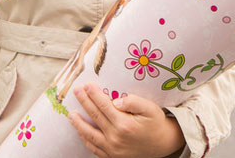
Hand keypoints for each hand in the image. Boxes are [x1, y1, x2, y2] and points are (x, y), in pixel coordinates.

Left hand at [69, 82, 185, 157]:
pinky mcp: (112, 157)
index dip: (94, 94)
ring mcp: (112, 149)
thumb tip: (116, 100)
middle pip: (95, 116)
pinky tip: (81, 132)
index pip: (104, 105)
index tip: (86, 85)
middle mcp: (116, 138)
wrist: (163, 144)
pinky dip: (86, 140)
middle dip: (84, 102)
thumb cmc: (156, 123)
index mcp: (124, 124)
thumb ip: (134, 102)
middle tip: (76, 91)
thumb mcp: (150, 108)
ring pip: (90, 134)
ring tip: (71, 114)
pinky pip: (94, 148)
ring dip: (79, 123)